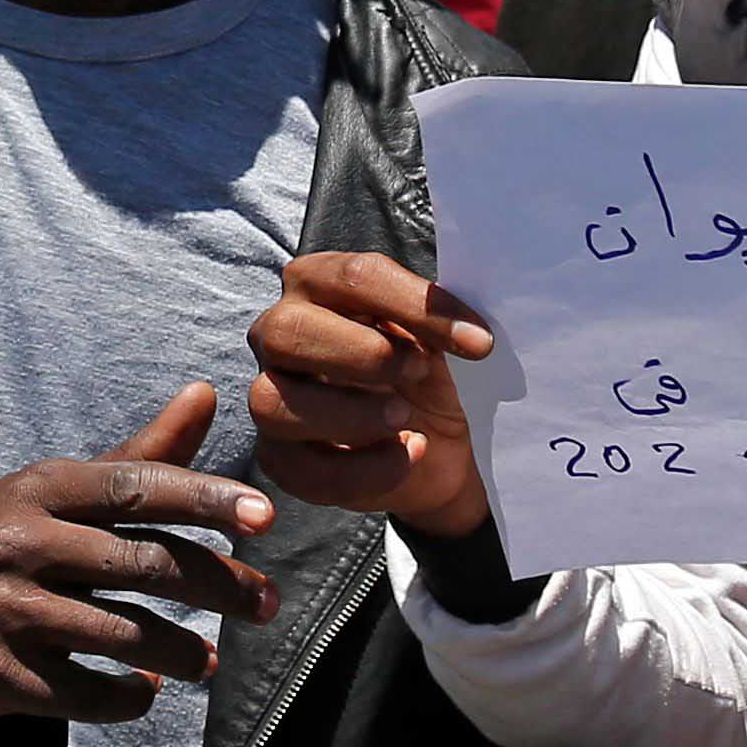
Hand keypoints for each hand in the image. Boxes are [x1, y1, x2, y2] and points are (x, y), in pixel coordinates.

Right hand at [0, 382, 277, 721]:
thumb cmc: (17, 540)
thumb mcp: (63, 491)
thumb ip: (141, 455)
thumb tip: (207, 392)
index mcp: (41, 488)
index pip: (135, 487)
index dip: (205, 499)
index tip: (265, 517)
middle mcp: (22, 543)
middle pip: (143, 564)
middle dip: (219, 585)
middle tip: (268, 602)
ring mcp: (7, 610)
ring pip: (122, 634)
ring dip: (182, 651)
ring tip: (210, 660)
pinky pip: (84, 694)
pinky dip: (128, 697)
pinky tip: (147, 689)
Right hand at [248, 252, 497, 538]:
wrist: (435, 454)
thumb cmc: (426, 380)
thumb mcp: (438, 344)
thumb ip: (435, 322)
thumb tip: (459, 325)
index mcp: (317, 286)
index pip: (351, 278)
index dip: (415, 305)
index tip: (478, 341)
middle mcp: (279, 335)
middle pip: (286, 330)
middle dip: (361, 353)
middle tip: (419, 370)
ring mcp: (268, 397)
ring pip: (272, 401)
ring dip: (350, 413)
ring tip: (405, 419)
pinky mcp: (279, 458)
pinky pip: (299, 468)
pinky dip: (363, 468)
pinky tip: (406, 456)